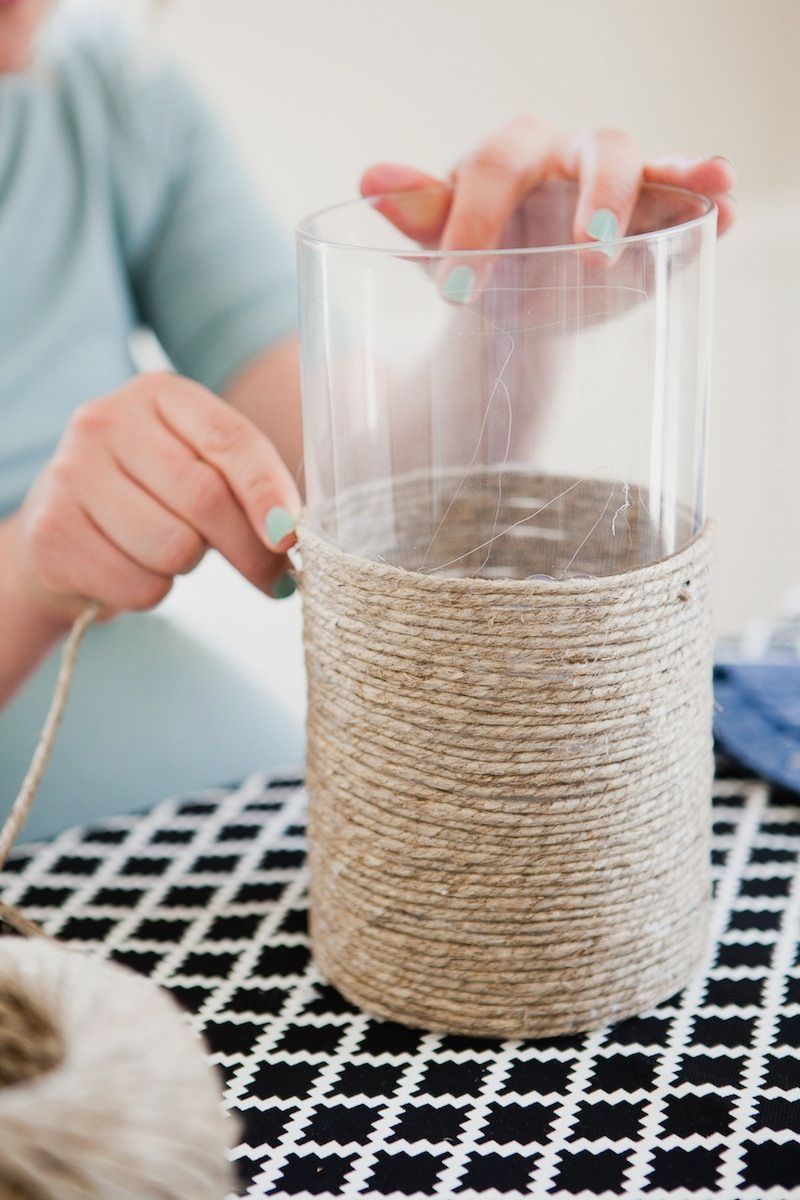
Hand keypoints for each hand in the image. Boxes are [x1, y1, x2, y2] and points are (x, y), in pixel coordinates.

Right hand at [6, 373, 300, 627]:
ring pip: (173, 547)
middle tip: (273, 579)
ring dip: (188, 568)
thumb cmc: (150, 500)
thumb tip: (290, 533)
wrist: (63, 536)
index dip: (268, 491)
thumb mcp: (198, 469)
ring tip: (169, 554)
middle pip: (205, 498)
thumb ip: (246, 486)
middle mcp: (107, 422)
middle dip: (251, 549)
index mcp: (158, 395)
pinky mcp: (51, 532)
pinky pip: (137, 584)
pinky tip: (132, 569)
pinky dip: (150, 592)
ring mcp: (71, 474)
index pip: (228, 439)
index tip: (291, 535)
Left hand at [361, 115, 735, 262]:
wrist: (513, 291)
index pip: (496, 168)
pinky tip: (725, 212)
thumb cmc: (478, 254)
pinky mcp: (654, 221)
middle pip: (596, 147)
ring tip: (706, 183)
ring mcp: (618, 186)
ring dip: (676, 173)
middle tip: (587, 256)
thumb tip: (371, 180)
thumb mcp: (443, 240)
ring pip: (649, 163)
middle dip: (598, 197)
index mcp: (511, 154)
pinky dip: (706, 202)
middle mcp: (570, 158)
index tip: (459, 290)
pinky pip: (685, 202)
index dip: (476, 222)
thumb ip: (418, 212)